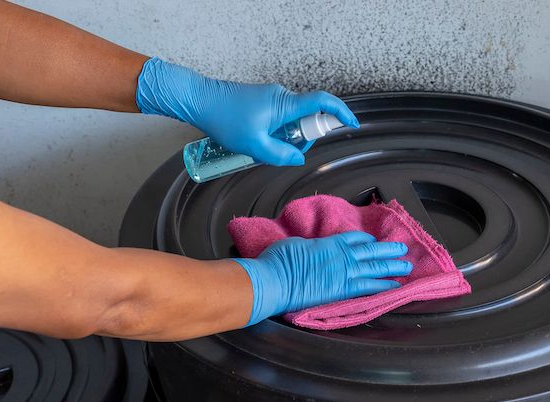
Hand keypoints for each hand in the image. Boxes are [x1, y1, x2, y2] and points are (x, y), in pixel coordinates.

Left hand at [135, 57, 359, 165]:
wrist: (198, 100)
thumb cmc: (224, 119)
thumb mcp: (254, 146)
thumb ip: (281, 155)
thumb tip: (298, 157)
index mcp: (285, 104)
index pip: (322, 102)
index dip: (340, 112)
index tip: (351, 124)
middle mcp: (282, 96)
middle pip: (307, 118)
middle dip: (301, 138)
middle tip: (281, 152)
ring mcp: (272, 97)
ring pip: (291, 120)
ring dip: (284, 137)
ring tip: (259, 146)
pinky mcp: (262, 100)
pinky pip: (279, 118)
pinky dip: (275, 132)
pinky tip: (254, 139)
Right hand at [233, 232, 410, 325]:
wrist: (275, 281)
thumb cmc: (278, 261)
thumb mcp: (296, 245)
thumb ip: (310, 247)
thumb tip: (312, 250)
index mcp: (329, 243)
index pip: (353, 239)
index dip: (366, 239)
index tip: (374, 240)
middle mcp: (341, 256)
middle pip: (371, 251)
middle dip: (388, 250)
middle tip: (402, 249)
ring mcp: (344, 273)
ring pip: (376, 267)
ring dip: (393, 266)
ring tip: (406, 266)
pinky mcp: (343, 291)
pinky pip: (370, 287)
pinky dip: (384, 286)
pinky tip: (395, 286)